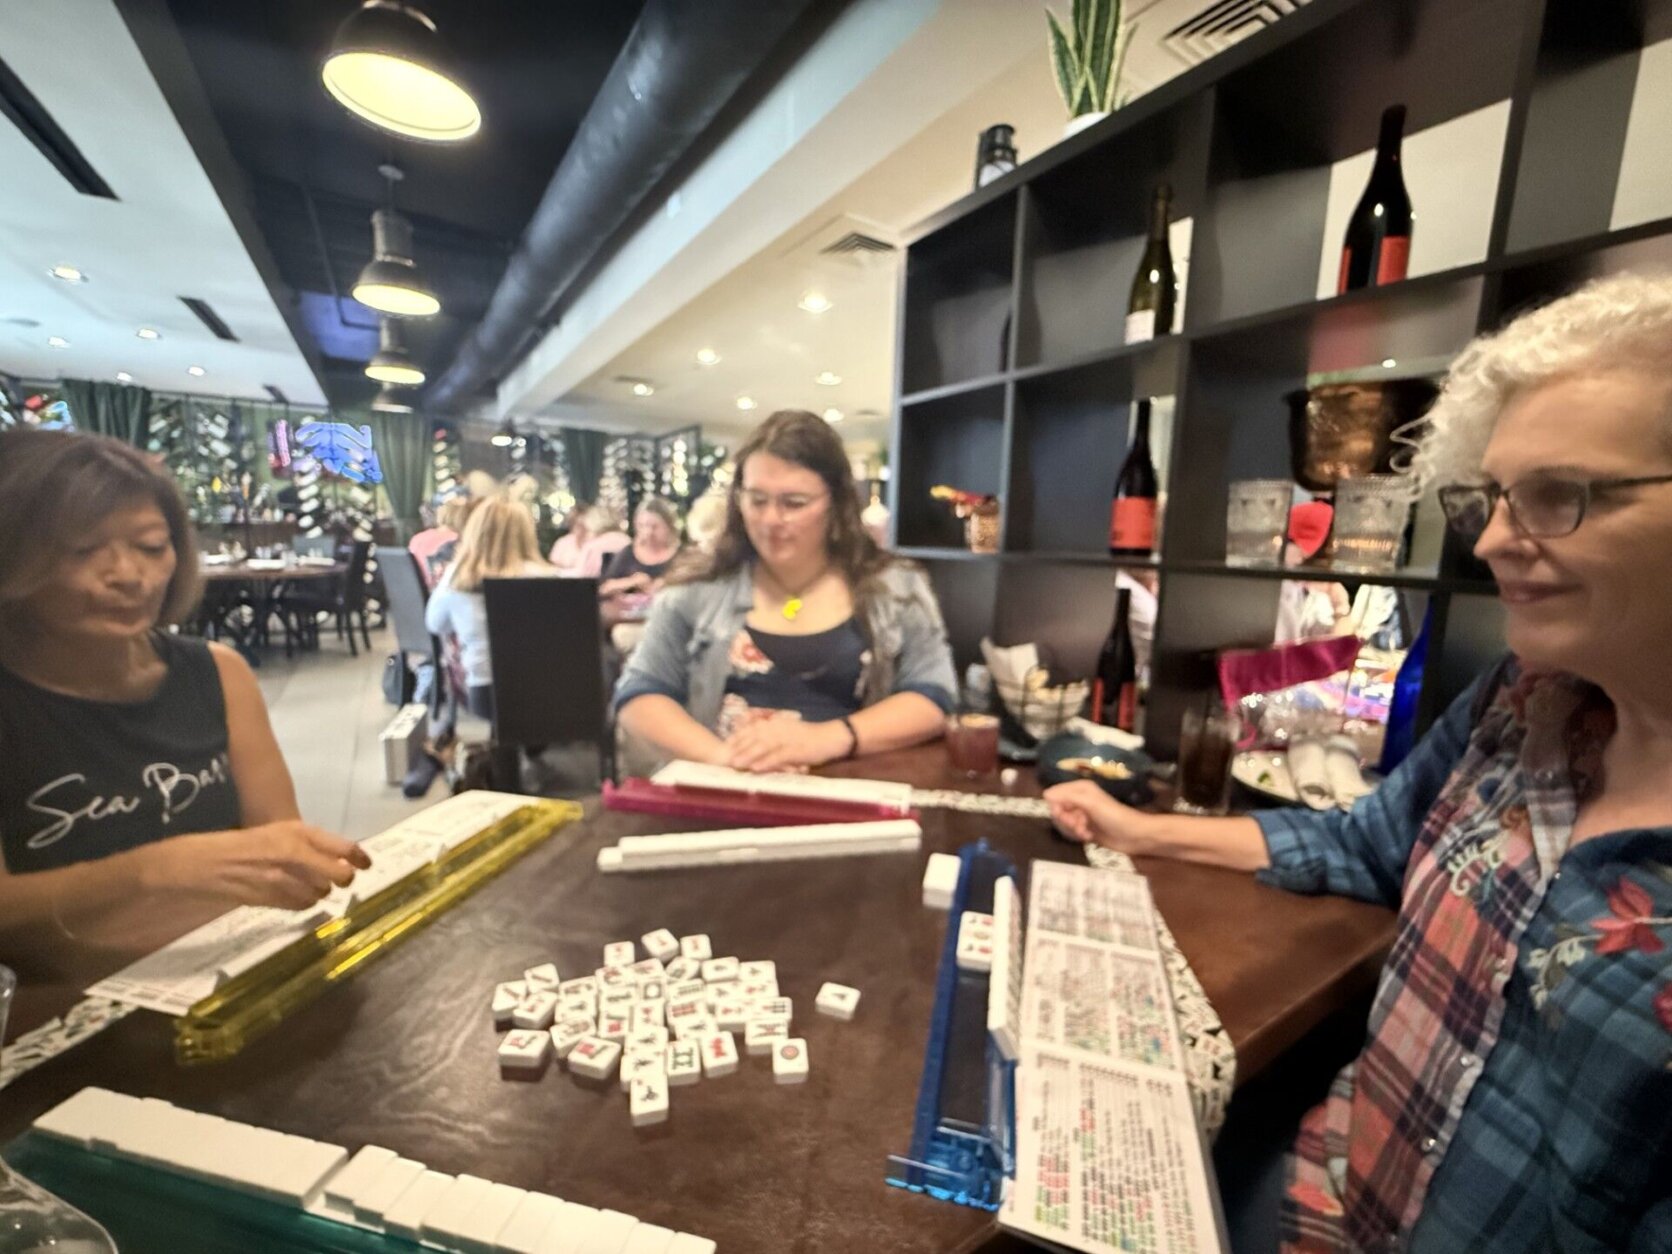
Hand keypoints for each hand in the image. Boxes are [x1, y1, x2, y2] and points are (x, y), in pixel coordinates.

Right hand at [145, 821, 371, 911]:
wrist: (206, 863)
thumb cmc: (245, 844)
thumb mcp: (280, 833)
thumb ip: (311, 844)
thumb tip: (344, 857)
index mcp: (299, 832)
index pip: (344, 847)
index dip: (360, 858)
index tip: (367, 865)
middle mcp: (295, 853)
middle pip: (340, 875)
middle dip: (342, 879)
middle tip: (337, 879)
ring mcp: (284, 877)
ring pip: (322, 893)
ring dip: (320, 891)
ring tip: (304, 884)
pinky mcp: (272, 897)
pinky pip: (303, 904)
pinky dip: (303, 902)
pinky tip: (290, 894)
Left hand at [723, 719, 849, 773]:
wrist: (835, 737)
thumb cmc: (814, 738)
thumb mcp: (794, 732)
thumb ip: (779, 734)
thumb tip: (764, 740)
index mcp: (780, 724)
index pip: (755, 728)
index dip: (740, 736)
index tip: (727, 743)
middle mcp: (782, 729)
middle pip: (756, 737)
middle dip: (739, 747)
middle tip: (725, 757)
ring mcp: (789, 739)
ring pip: (764, 746)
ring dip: (748, 755)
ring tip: (735, 764)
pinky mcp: (797, 750)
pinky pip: (778, 756)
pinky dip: (765, 762)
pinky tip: (755, 768)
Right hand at [1043, 780, 1154, 852]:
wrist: (1133, 836)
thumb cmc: (1114, 816)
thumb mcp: (1090, 803)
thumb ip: (1067, 797)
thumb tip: (1045, 794)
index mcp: (1080, 788)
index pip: (1054, 794)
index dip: (1055, 805)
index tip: (1061, 814)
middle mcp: (1079, 799)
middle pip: (1058, 809)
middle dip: (1065, 819)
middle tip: (1077, 824)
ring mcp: (1082, 815)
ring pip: (1064, 822)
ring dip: (1073, 829)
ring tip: (1086, 832)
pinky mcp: (1085, 828)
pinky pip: (1071, 832)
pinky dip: (1078, 835)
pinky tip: (1089, 837)